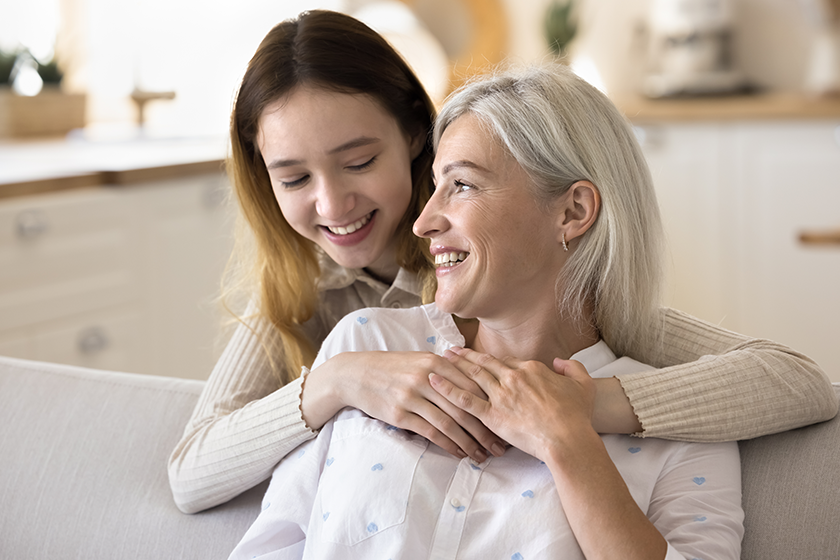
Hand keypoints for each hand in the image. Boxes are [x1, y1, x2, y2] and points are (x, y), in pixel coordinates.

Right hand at [302, 351, 505, 461]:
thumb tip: (478, 383)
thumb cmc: (394, 368)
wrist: (356, 374)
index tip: (506, 422)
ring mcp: (412, 396)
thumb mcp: (421, 361)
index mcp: (436, 362)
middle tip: (500, 446)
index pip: (473, 386)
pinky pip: (430, 432)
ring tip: (482, 455)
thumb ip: (447, 370)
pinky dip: (448, 445)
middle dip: (486, 430)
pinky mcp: (400, 414)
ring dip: (469, 442)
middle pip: (465, 407)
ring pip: (450, 423)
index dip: (492, 406)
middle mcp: (427, 378)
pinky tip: (459, 453)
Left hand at [429, 347, 596, 460]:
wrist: (568, 438)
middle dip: (467, 356)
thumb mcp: (582, 385)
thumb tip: (559, 361)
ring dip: (455, 366)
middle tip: (452, 350)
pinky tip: (434, 382)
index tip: (481, 357)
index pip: (507, 361)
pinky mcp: (492, 414)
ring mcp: (501, 395)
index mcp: (531, 369)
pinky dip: (448, 389)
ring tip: (441, 359)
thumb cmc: (576, 416)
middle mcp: (513, 377)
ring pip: (473, 376)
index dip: (492, 359)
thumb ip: (572, 368)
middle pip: (485, 363)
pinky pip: (465, 400)